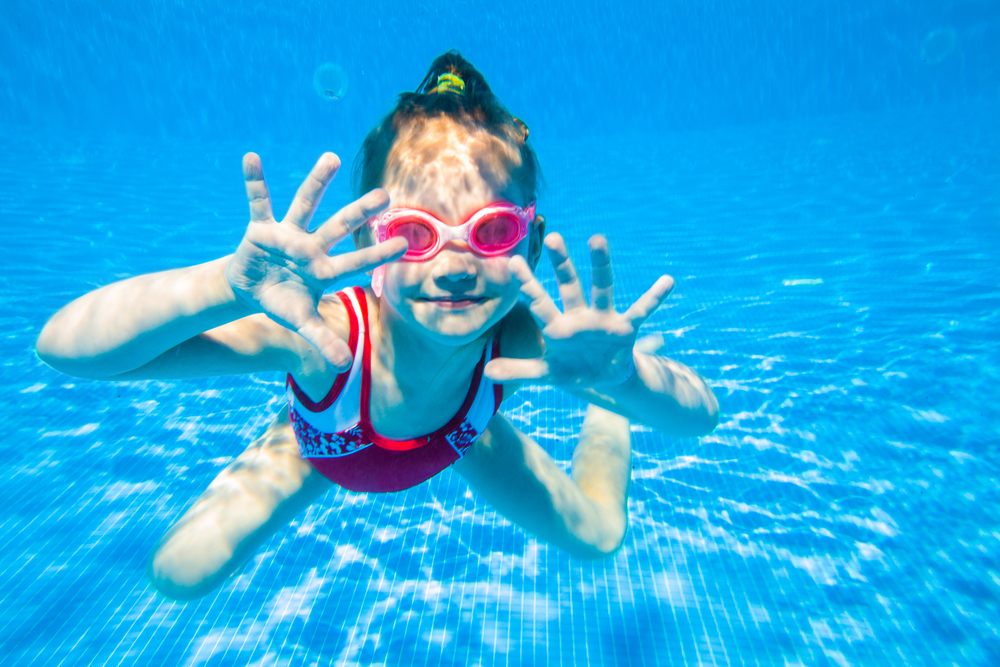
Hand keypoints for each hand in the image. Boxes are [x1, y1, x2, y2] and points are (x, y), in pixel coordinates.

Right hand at [226, 153, 406, 368]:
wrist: (250, 290)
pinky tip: (251, 158)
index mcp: (323, 269)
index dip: (378, 254)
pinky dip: (253, 181)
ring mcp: (287, 234)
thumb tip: (344, 366)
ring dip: (316, 182)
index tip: (405, 243)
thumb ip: (323, 339)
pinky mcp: (261, 228)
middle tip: (385, 194)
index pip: (356, 261)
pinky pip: (258, 201)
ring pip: (305, 204)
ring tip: (332, 158)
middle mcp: (310, 246)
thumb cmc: (283, 302)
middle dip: (360, 212)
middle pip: (338, 226)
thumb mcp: (302, 322)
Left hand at [485, 233, 673, 389]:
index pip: (538, 302)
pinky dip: (655, 297)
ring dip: (600, 265)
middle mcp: (579, 315)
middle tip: (551, 237)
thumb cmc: (572, 368)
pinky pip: (642, 310)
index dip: (527, 284)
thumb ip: (520, 370)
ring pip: (602, 288)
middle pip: (568, 286)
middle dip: (561, 264)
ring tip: (597, 238)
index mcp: (557, 327)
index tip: (514, 261)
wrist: (604, 377)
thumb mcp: (548, 373)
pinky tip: (667, 281)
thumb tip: (486, 372)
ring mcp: (603, 318)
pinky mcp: (625, 327)